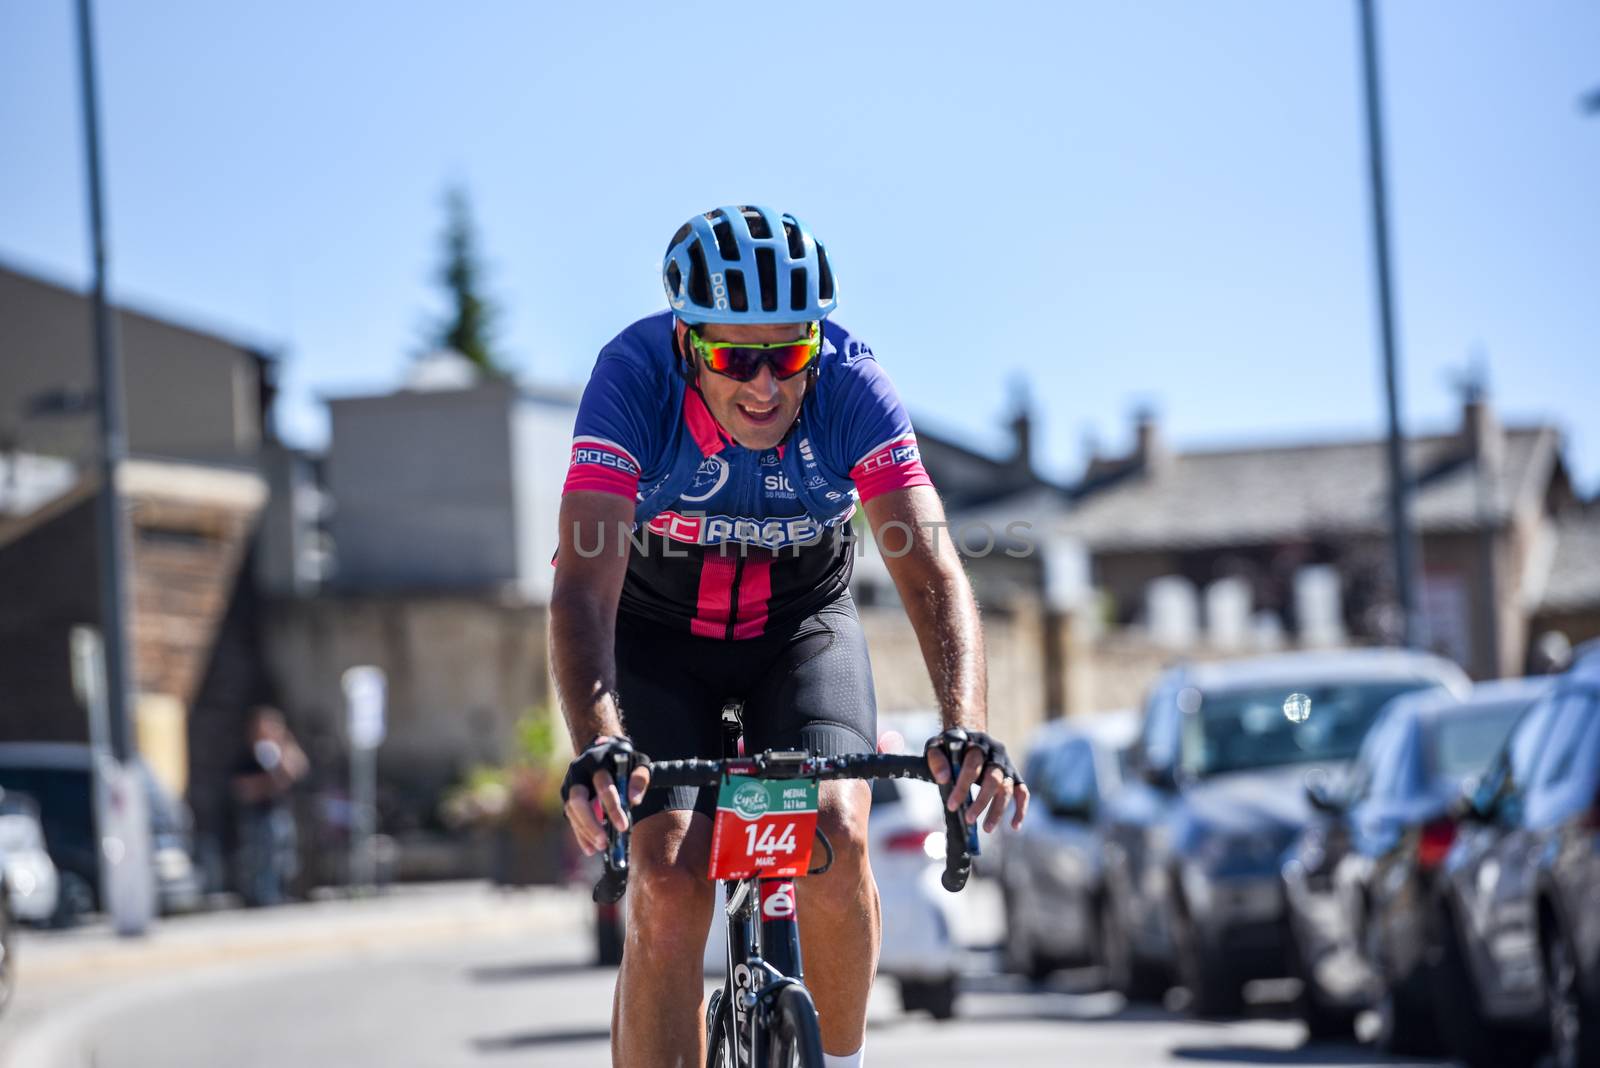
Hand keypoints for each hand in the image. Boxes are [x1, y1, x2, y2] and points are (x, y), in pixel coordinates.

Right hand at [560, 736, 650, 855]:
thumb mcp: (637, 762)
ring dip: (585, 831)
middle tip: (604, 842)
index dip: (612, 806)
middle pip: (578, 799)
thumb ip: (639, 778)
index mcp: (596, 760)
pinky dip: (580, 834)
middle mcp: (578, 772)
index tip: (623, 826)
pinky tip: (590, 849)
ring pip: (572, 811)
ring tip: (600, 847)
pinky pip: (571, 818)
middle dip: (591, 823)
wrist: (603, 750)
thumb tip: (633, 801)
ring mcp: (570, 784)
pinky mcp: (567, 797)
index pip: (602, 784)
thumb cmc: (624, 760)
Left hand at [924, 728, 1029, 832]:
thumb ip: (937, 760)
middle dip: (982, 801)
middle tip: (969, 819)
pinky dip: (1021, 809)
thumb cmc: (949, 745)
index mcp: (977, 744)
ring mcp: (1006, 765)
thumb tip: (944, 779)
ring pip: (1007, 789)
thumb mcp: (936, 746)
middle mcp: (996, 754)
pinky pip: (1022, 792)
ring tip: (987, 829)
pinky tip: (1014, 825)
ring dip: (998, 810)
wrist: (968, 734)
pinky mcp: (1013, 775)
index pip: (972, 766)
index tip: (952, 806)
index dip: (962, 786)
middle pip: (994, 779)